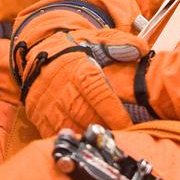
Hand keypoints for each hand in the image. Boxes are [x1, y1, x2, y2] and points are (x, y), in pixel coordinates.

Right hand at [17, 28, 145, 136]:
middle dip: (105, 127)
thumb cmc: (74, 48)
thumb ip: (122, 44)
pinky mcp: (40, 116)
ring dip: (89, 135)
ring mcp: (49, 104)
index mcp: (80, 69)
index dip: (114, 112)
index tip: (128, 124)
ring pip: (71, 126)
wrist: (38, 51)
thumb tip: (141, 51)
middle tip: (122, 135)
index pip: (99, 94)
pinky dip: (72, 138)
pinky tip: (85, 140)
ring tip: (105, 139)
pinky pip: (56, 133)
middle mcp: (63, 88)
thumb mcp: (97, 39)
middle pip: (86, 115)